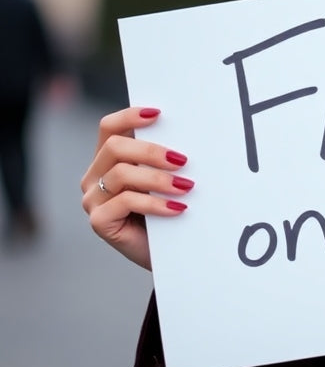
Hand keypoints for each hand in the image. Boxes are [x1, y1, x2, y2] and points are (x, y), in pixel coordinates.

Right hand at [80, 107, 192, 269]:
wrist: (171, 252)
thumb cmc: (170, 209)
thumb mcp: (167, 177)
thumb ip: (166, 157)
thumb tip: (191, 132)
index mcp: (109, 159)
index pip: (109, 127)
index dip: (130, 116)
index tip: (159, 114)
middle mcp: (95, 176)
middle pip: (115, 148)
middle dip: (151, 151)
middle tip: (182, 161)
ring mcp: (93, 199)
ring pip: (121, 174)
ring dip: (158, 179)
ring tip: (186, 187)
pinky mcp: (99, 221)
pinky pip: (123, 202)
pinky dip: (154, 203)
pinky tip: (176, 208)